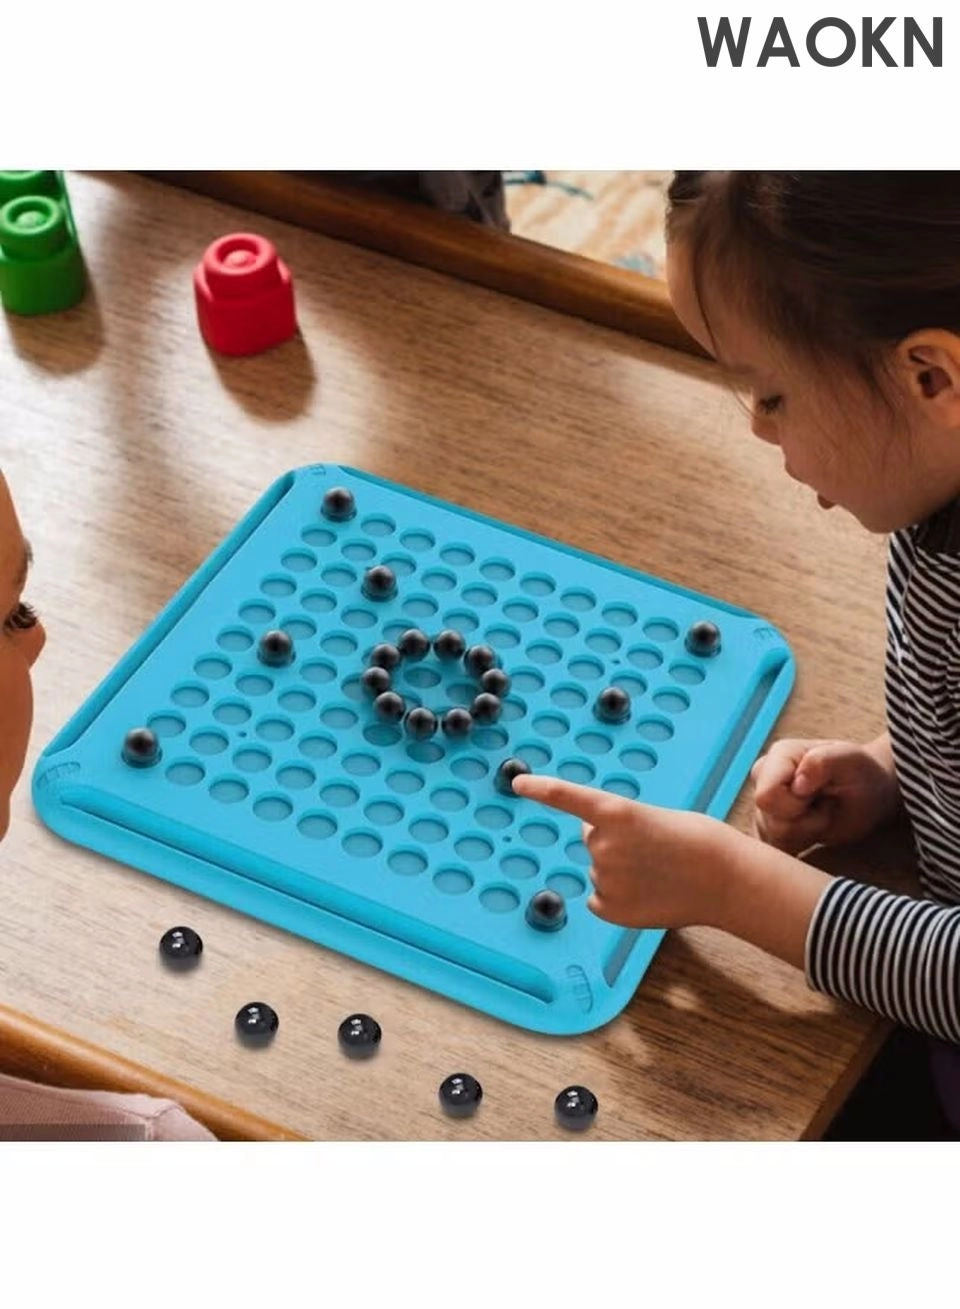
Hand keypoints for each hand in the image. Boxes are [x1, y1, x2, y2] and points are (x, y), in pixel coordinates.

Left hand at [511, 773, 743, 929]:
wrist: (725, 879)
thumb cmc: (696, 841)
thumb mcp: (651, 818)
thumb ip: (617, 827)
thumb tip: (596, 849)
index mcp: (616, 812)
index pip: (568, 797)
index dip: (541, 789)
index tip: (517, 783)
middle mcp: (603, 845)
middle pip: (593, 838)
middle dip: (615, 841)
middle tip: (653, 847)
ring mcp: (604, 879)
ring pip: (601, 869)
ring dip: (622, 869)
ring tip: (659, 870)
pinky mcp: (608, 909)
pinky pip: (600, 899)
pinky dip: (619, 897)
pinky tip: (648, 894)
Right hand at [751, 735, 900, 854]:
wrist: (867, 792)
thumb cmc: (859, 772)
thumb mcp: (850, 759)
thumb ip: (822, 762)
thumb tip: (798, 783)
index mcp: (777, 757)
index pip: (766, 796)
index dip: (795, 804)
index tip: (819, 793)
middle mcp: (764, 780)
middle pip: (771, 823)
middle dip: (805, 822)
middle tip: (825, 805)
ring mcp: (765, 805)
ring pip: (775, 838)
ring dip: (807, 832)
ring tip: (822, 812)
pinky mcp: (770, 828)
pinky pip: (779, 849)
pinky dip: (803, 843)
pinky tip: (815, 826)